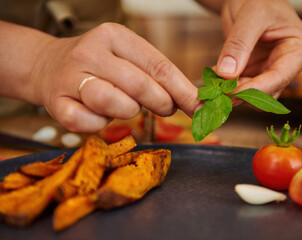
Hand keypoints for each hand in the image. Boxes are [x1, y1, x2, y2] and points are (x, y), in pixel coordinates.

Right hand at [30, 23, 199, 131]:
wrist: (47, 66)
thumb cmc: (99, 66)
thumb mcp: (126, 58)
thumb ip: (155, 74)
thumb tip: (192, 99)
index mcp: (114, 36)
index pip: (158, 66)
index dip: (183, 90)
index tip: (199, 106)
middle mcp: (90, 52)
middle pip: (141, 85)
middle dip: (162, 103)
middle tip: (166, 108)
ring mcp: (70, 77)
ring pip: (116, 103)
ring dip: (129, 111)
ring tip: (126, 106)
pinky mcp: (57, 103)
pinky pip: (89, 123)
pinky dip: (100, 125)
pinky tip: (98, 115)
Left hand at [214, 0, 301, 103]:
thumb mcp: (251, 16)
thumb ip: (239, 44)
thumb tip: (227, 73)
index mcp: (298, 49)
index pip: (279, 77)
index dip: (255, 89)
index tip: (232, 93)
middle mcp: (286, 64)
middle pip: (267, 91)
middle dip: (243, 94)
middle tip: (217, 92)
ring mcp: (269, 69)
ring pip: (253, 94)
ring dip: (233, 93)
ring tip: (213, 85)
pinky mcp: (254, 72)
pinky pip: (241, 87)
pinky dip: (227, 87)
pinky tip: (214, 79)